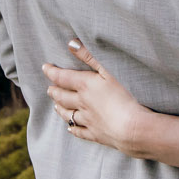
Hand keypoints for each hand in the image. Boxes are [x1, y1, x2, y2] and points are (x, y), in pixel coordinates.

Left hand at [43, 40, 152, 156]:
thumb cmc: (124, 95)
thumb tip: (71, 44)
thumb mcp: (109, 70)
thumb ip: (90, 56)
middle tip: (49, 89)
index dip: (52, 72)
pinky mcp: (95, 134)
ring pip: (68, 114)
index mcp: (85, 86)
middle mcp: (82, 103)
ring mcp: (88, 120)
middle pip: (63, 97)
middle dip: (54, 92)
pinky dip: (74, 129)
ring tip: (56, 106)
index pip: (63, 77)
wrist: (132, 128)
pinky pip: (80, 132)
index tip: (45, 68)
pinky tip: (71, 128)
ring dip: (60, 109)